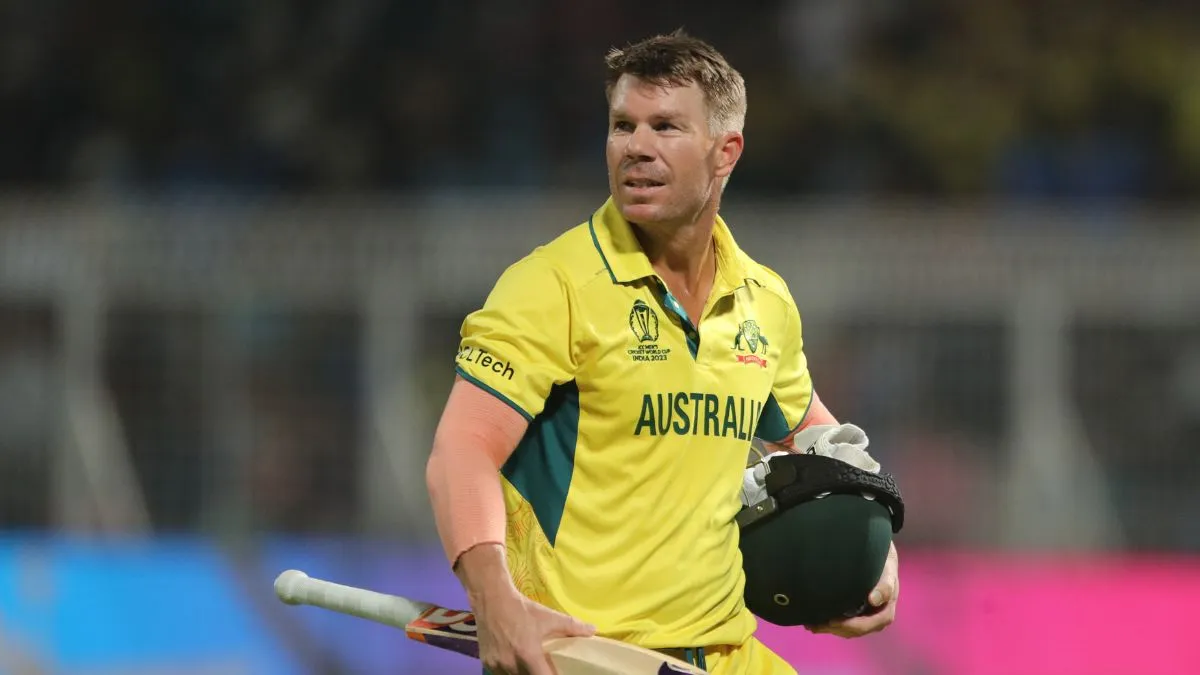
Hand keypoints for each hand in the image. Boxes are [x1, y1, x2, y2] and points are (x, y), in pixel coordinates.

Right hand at [474, 586, 596, 674]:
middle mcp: (511, 663)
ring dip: (523, 673)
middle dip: (538, 674)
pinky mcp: (486, 662)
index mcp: (528, 655)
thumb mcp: (549, 616)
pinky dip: (509, 671)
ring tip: (529, 662)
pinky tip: (514, 660)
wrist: (492, 598)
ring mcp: (496, 664)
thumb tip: (594, 630)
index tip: (555, 672)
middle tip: (542, 666)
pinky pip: (501, 674)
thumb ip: (572, 626)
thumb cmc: (523, 608)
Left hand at [806, 542, 898, 638]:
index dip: (849, 625)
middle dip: (834, 628)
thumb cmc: (884, 565)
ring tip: (810, 624)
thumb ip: (884, 585)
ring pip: (845, 630)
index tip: (832, 621)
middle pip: (853, 630)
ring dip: (828, 628)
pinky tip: (813, 621)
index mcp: (885, 613)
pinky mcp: (855, 615)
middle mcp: (874, 620)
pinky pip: (841, 624)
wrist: (880, 559)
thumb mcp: (887, 571)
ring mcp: (864, 619)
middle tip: (815, 625)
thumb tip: (873, 599)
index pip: (866, 625)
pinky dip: (827, 624)